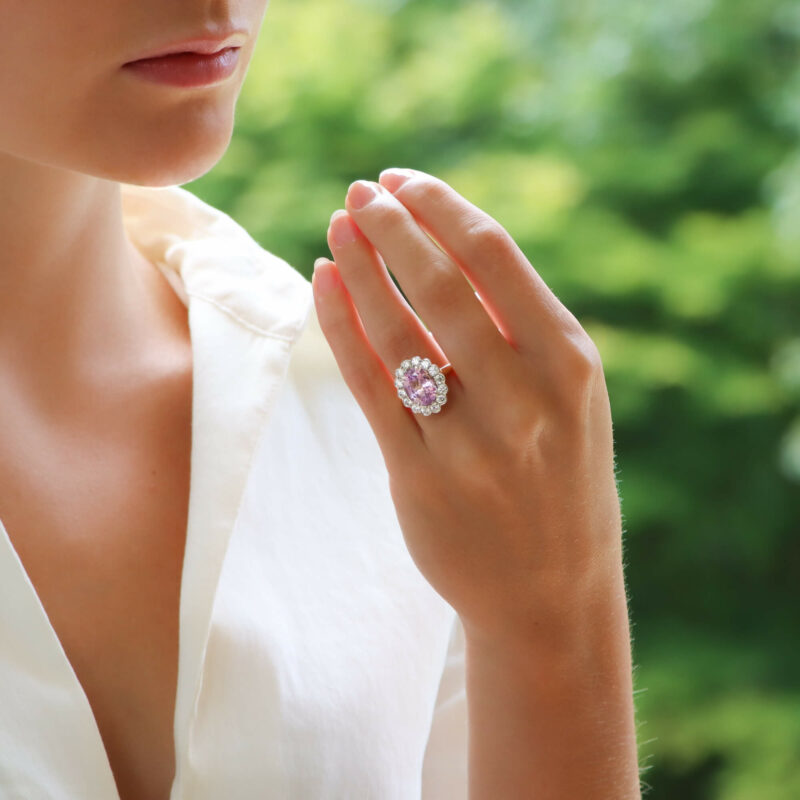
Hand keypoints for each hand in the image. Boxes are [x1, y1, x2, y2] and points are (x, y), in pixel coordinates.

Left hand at [312, 167, 624, 646]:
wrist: (550, 589)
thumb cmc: (560, 477)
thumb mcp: (570, 396)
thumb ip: (520, 326)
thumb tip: (443, 242)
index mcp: (570, 362)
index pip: (494, 255)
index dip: (439, 206)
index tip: (403, 180)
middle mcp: (523, 396)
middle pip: (440, 283)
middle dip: (392, 225)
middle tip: (360, 191)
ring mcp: (468, 440)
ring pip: (395, 328)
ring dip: (359, 265)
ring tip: (338, 226)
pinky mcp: (418, 473)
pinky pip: (367, 382)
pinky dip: (340, 323)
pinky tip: (323, 282)